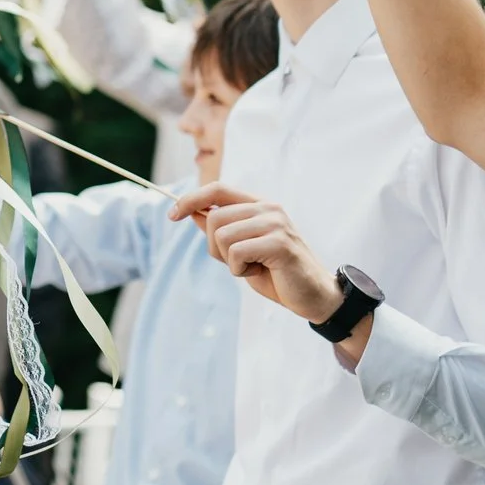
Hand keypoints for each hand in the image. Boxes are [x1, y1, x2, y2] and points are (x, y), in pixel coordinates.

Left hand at [170, 182, 343, 322]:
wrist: (312, 295)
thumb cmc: (276, 273)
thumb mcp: (241, 249)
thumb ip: (221, 230)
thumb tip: (191, 212)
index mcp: (259, 205)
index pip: (218, 189)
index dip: (191, 199)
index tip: (172, 214)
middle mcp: (268, 208)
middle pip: (214, 217)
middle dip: (215, 247)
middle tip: (236, 262)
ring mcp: (276, 223)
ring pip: (222, 236)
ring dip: (229, 261)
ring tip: (252, 267)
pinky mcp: (280, 243)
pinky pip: (237, 252)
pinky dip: (240, 270)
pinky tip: (260, 273)